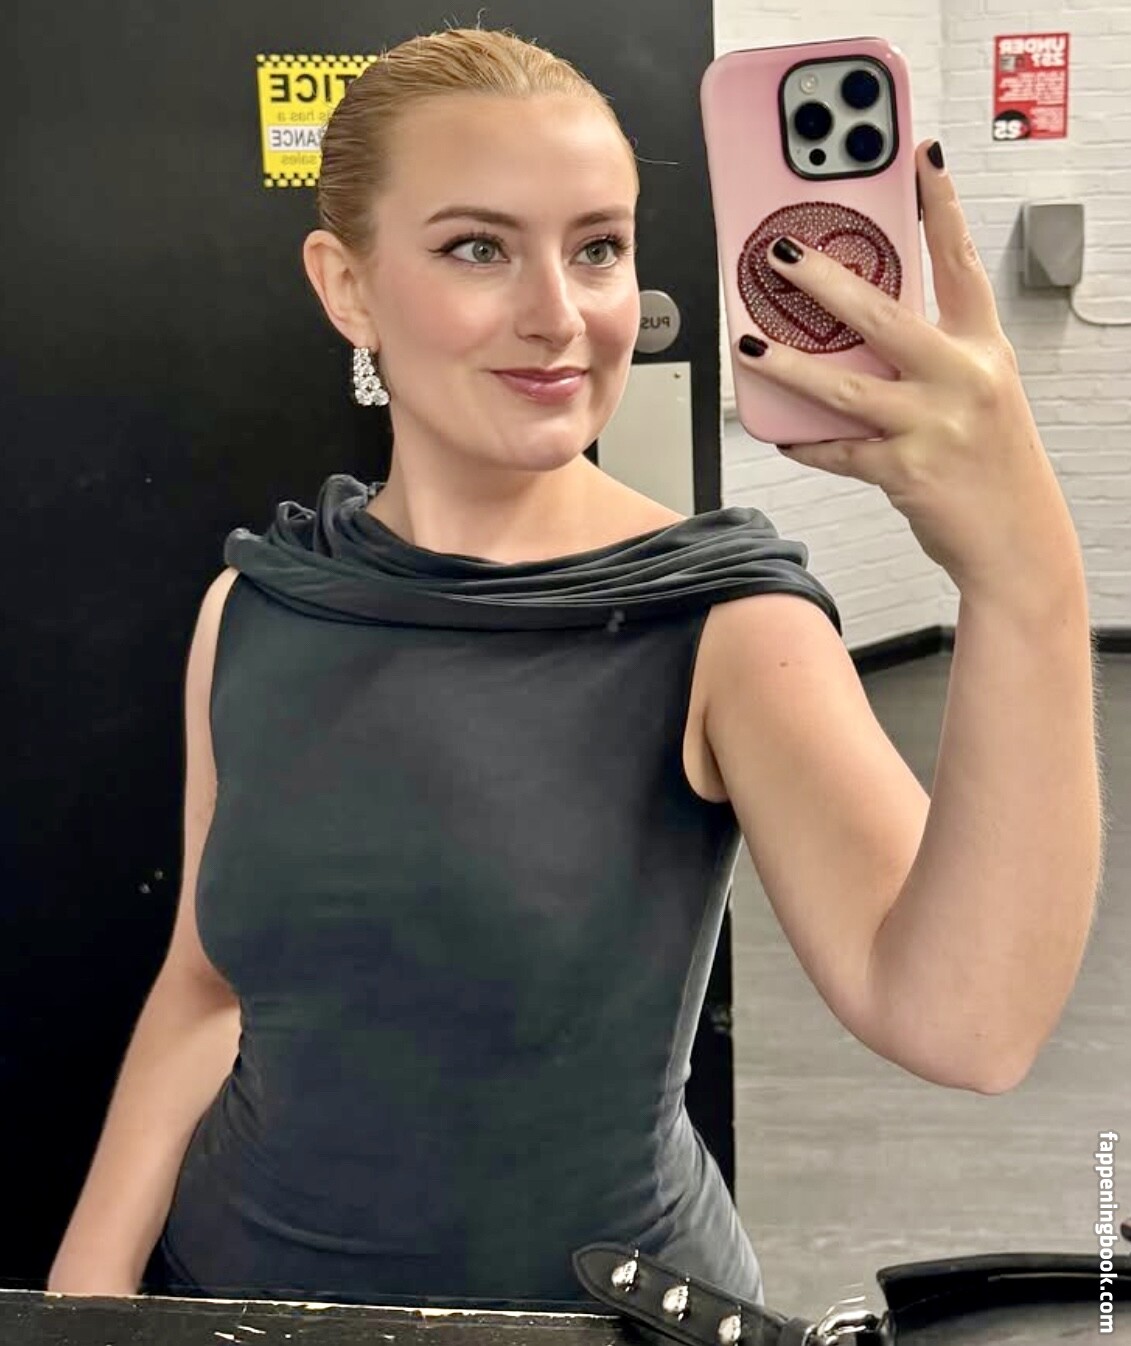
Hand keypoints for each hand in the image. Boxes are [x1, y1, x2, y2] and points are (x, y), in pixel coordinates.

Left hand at [734, 140, 1082, 604]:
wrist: (1019, 541)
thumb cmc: (994, 465)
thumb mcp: (981, 394)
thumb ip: (932, 357)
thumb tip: (860, 331)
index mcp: (984, 350)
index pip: (961, 263)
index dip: (941, 207)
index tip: (921, 158)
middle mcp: (962, 379)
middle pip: (884, 315)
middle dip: (826, 280)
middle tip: (783, 253)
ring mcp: (934, 426)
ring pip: (847, 386)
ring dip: (790, 362)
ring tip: (750, 342)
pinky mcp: (906, 471)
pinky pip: (841, 452)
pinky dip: (808, 443)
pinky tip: (783, 433)